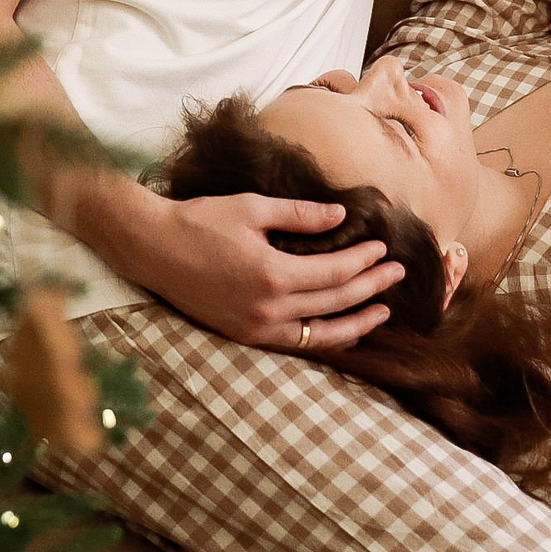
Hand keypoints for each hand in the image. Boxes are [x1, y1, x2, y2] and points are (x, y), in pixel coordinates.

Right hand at [127, 194, 402, 352]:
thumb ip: (300, 214)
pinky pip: (296, 344)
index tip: (383, 248)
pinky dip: (323, 337)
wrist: (153, 248)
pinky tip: (340, 329)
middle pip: (335, 303)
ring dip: (356, 323)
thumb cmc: (200, 220)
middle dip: (370, 288)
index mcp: (274, 275)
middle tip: (396, 273)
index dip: (364, 261)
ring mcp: (257, 328)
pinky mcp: (245, 335)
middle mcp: (269, 309)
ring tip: (382, 312)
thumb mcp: (252, 207)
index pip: (336, 272)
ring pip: (321, 335)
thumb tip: (341, 215)